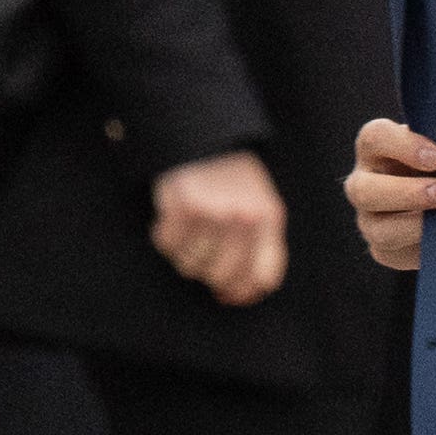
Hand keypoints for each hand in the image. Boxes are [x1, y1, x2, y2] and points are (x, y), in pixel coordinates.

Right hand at [151, 149, 286, 305]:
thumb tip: (243, 296)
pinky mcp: (183, 208)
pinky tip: (173, 220)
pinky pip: (168, 246)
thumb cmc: (234, 179)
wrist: (205, 138)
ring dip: (185, 253)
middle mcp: (244, 218)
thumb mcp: (261, 206)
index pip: (263, 277)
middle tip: (203, 253)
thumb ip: (261, 248)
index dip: (243, 292)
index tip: (228, 293)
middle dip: (209, 272)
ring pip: (191, 266)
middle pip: (222, 277)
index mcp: (269, 218)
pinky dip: (166, 237)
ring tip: (190, 229)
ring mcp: (213, 214)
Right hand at [343, 118, 435, 270]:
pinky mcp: (382, 248)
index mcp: (377, 146)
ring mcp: (369, 218)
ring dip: (415, 226)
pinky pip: (392, 254)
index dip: (403, 147)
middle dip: (408, 193)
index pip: (375, 138)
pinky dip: (419, 248)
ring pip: (378, 230)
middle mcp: (364, 181)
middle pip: (362, 190)